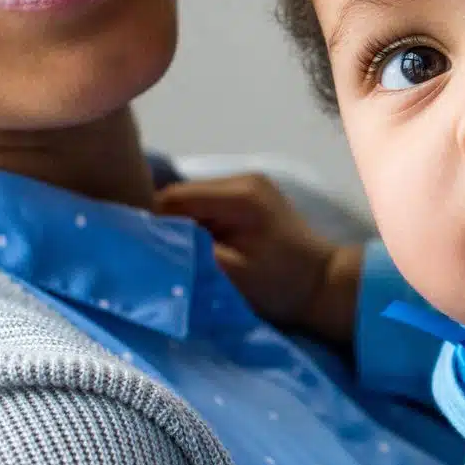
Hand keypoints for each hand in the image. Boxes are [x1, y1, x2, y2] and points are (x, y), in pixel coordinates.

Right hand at [154, 174, 363, 344]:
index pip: (173, 197)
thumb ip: (190, 251)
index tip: (139, 250)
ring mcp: (247, 186)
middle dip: (165, 225)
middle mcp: (242, 179)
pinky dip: (197, 225)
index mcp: (239, 195)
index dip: (151, 222)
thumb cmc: (281, 285)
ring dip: (181, 226)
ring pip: (192, 201)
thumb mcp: (231, 273)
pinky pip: (208, 206)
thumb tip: (151, 242)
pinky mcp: (249, 198)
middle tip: (154, 256)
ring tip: (175, 254)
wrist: (325, 285)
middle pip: (181, 196)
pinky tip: (195, 247)